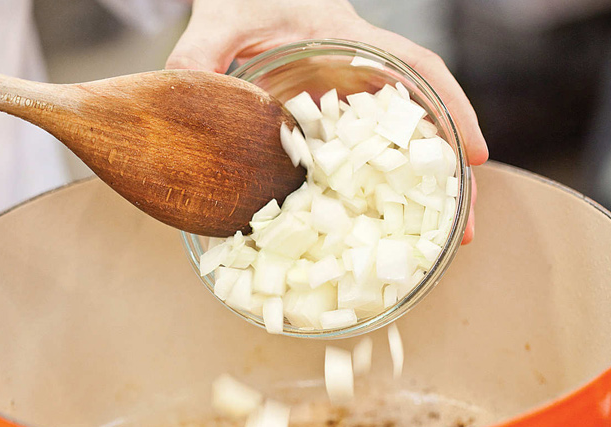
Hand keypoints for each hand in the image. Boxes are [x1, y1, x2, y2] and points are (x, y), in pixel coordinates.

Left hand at [166, 0, 487, 242]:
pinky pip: (362, 160)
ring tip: (437, 244)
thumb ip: (201, 52)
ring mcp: (349, 104)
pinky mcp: (330, 124)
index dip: (450, 108)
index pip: (414, 67)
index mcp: (348, 42)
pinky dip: (375, 193)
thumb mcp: (225, 18)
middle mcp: (360, 77)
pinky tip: (377, 229)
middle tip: (463, 231)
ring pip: (399, 149)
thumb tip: (182, 92)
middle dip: (447, 175)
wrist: (245, 0)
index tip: (477, 154)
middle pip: (421, 124)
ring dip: (421, 195)